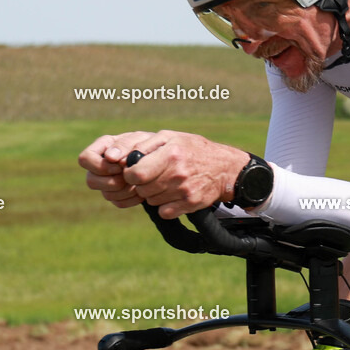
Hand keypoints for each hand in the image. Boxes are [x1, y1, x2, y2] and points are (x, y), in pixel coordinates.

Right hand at [78, 131, 154, 207]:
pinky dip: (132, 199)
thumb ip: (125, 144)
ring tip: (140, 183)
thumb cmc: (150, 144)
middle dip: (112, 182)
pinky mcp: (117, 194)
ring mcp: (107, 182)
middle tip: (129, 177)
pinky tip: (142, 190)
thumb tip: (109, 156)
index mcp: (102, 148)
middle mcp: (100, 166)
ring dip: (125, 191)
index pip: (85, 159)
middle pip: (91, 181)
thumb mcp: (140, 139)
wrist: (162, 159)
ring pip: (106, 194)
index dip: (100, 166)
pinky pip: (118, 202)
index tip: (119, 166)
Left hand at [121, 130, 250, 218]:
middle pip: (142, 189)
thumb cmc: (192, 149)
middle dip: (142, 184)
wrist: (224, 168)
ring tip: (166, 183)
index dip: (131, 174)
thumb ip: (145, 144)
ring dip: (154, 194)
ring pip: (151, 201)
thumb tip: (124, 158)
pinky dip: (164, 206)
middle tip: (153, 176)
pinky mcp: (190, 204)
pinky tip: (172, 195)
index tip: (136, 171)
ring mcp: (184, 191)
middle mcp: (177, 174)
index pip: (135, 174)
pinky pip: (164, 212)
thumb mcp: (171, 137)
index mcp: (170, 154)